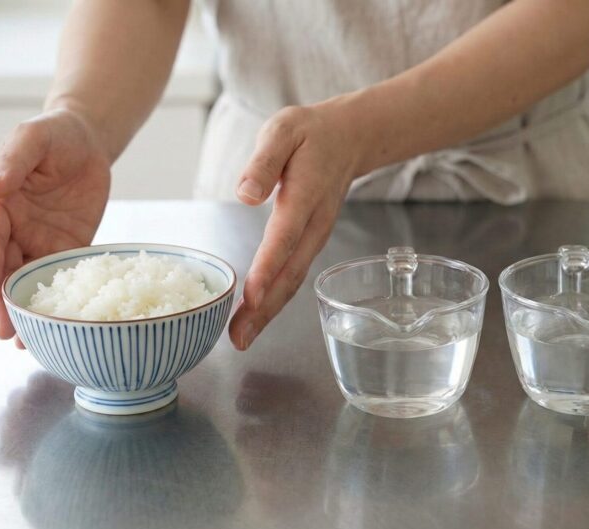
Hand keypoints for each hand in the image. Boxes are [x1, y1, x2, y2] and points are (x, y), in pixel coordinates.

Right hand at [0, 108, 110, 344]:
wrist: (87, 140)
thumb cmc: (54, 135)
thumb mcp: (32, 139)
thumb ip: (13, 162)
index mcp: (0, 205)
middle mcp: (16, 228)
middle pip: (5, 271)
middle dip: (2, 303)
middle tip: (4, 333)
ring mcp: (42, 241)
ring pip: (30, 282)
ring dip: (27, 311)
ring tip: (27, 343)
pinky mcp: (71, 248)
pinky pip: (65, 277)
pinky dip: (61, 301)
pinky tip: (61, 325)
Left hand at [228, 103, 363, 349]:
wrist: (349, 139)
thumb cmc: (310, 134)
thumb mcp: (283, 131)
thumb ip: (264, 161)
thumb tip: (246, 194)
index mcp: (304, 196)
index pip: (284, 237)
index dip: (267, 267)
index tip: (251, 296)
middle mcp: (314, 225)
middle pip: (290, 273)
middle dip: (265, 308)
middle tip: (239, 338)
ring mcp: (315, 237)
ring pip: (292, 280)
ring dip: (268, 312)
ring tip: (242, 338)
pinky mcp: (310, 243)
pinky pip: (293, 276)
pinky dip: (275, 300)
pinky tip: (255, 316)